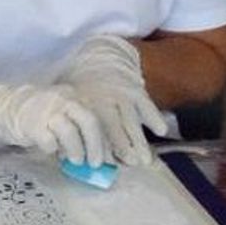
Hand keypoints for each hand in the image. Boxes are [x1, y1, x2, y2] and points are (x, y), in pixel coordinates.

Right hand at [0, 76, 109, 165]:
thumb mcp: (61, 114)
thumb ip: (77, 129)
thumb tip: (93, 154)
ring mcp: (47, 110)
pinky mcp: (32, 124)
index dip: (105, 140)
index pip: (98, 117)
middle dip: (96, 145)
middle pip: (89, 121)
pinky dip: (54, 149)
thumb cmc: (37, 115)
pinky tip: (51, 151)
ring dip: (77, 150)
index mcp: (74, 97)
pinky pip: (49, 140)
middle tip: (95, 163)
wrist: (4, 106)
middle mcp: (63, 100)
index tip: (108, 158)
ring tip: (76, 161)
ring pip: (70, 131)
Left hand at [56, 34, 167, 165]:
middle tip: (130, 163)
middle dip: (122, 146)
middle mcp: (103, 100)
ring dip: (139, 140)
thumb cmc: (84, 94)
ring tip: (145, 159)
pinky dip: (154, 117)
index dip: (97, 147)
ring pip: (131, 119)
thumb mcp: (74, 107)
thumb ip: (72, 129)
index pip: (91, 130)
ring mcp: (122, 95)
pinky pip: (147, 105)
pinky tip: (160, 131)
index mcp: (84, 106)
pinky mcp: (138, 91)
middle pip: (113, 126)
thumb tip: (65, 157)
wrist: (99, 60)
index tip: (103, 163)